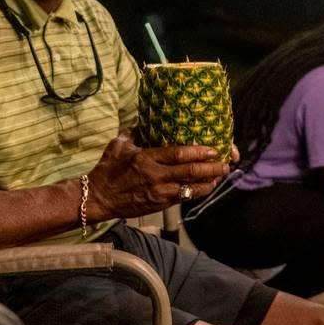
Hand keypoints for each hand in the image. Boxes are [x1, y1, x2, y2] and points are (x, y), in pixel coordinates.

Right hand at [85, 135, 228, 220]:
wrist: (98, 198)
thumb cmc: (108, 169)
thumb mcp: (119, 145)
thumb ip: (135, 132)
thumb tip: (146, 120)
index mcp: (147, 158)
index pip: (179, 155)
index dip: (199, 152)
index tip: (213, 149)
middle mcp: (156, 176)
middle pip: (190, 172)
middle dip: (211, 168)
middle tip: (225, 163)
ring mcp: (159, 193)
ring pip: (191, 188)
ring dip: (208, 182)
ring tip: (221, 176)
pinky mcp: (159, 205)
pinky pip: (183, 198)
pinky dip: (197, 193)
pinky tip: (206, 188)